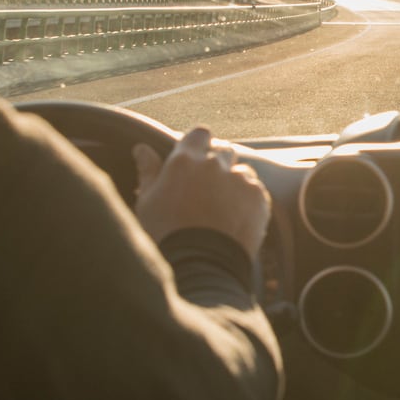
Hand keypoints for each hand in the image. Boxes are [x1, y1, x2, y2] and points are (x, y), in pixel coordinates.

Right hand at [132, 126, 271, 255]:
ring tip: (225, 209)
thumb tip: (141, 149)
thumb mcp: (147, 202)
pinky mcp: (258, 197)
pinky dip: (250, 201)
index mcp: (184, 160)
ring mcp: (238, 179)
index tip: (198, 158)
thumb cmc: (165, 235)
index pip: (199, 134)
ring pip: (242, 172)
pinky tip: (237, 219)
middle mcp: (213, 164)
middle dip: (219, 163)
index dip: (200, 144)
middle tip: (210, 188)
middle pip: (224, 150)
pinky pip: (256, 191)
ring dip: (236, 183)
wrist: (199, 265)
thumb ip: (148, 171)